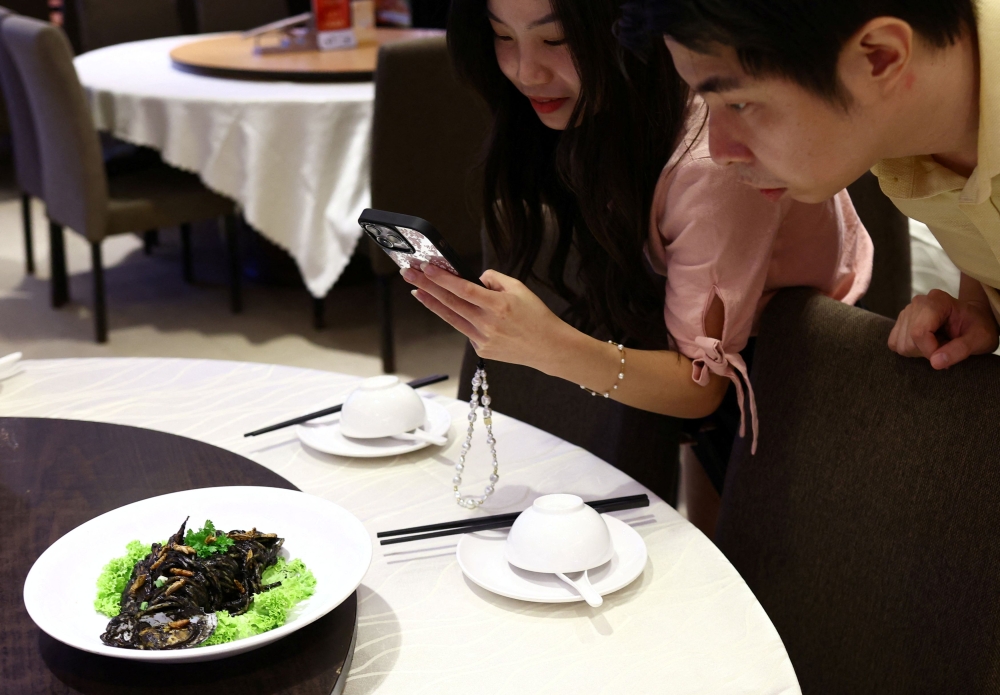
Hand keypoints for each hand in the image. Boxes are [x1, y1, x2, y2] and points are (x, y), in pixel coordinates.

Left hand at [399, 264, 570, 369]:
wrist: (548, 347)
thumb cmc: (536, 315)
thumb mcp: (519, 288)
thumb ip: (493, 279)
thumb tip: (474, 278)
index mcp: (498, 305)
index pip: (463, 289)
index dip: (442, 278)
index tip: (426, 268)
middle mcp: (488, 324)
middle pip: (450, 302)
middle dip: (426, 286)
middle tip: (408, 274)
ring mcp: (483, 339)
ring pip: (451, 318)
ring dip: (431, 303)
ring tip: (416, 290)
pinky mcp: (481, 351)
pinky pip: (465, 330)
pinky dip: (459, 318)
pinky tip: (454, 310)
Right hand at [887, 289, 998, 368]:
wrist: (974, 319)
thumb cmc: (979, 327)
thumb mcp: (979, 340)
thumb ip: (959, 350)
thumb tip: (935, 363)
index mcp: (937, 301)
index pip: (919, 332)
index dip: (930, 350)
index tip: (945, 357)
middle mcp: (918, 303)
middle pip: (908, 339)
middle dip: (926, 351)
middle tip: (945, 347)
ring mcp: (907, 311)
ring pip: (900, 344)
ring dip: (919, 351)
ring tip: (938, 343)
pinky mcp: (901, 321)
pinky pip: (894, 343)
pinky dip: (909, 349)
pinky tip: (926, 343)